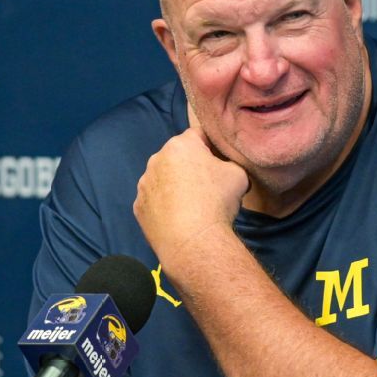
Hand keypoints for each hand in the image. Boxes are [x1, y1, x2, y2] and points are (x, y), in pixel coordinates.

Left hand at [133, 127, 248, 267]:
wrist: (193, 241)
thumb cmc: (216, 201)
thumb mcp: (238, 174)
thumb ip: (229, 162)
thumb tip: (225, 167)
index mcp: (180, 145)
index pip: (198, 135)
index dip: (211, 147)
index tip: (219, 162)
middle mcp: (156, 159)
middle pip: (177, 157)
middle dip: (190, 166)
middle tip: (206, 185)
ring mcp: (144, 184)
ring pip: (163, 178)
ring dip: (174, 185)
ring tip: (191, 205)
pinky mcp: (138, 206)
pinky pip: (154, 200)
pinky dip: (164, 205)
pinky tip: (178, 218)